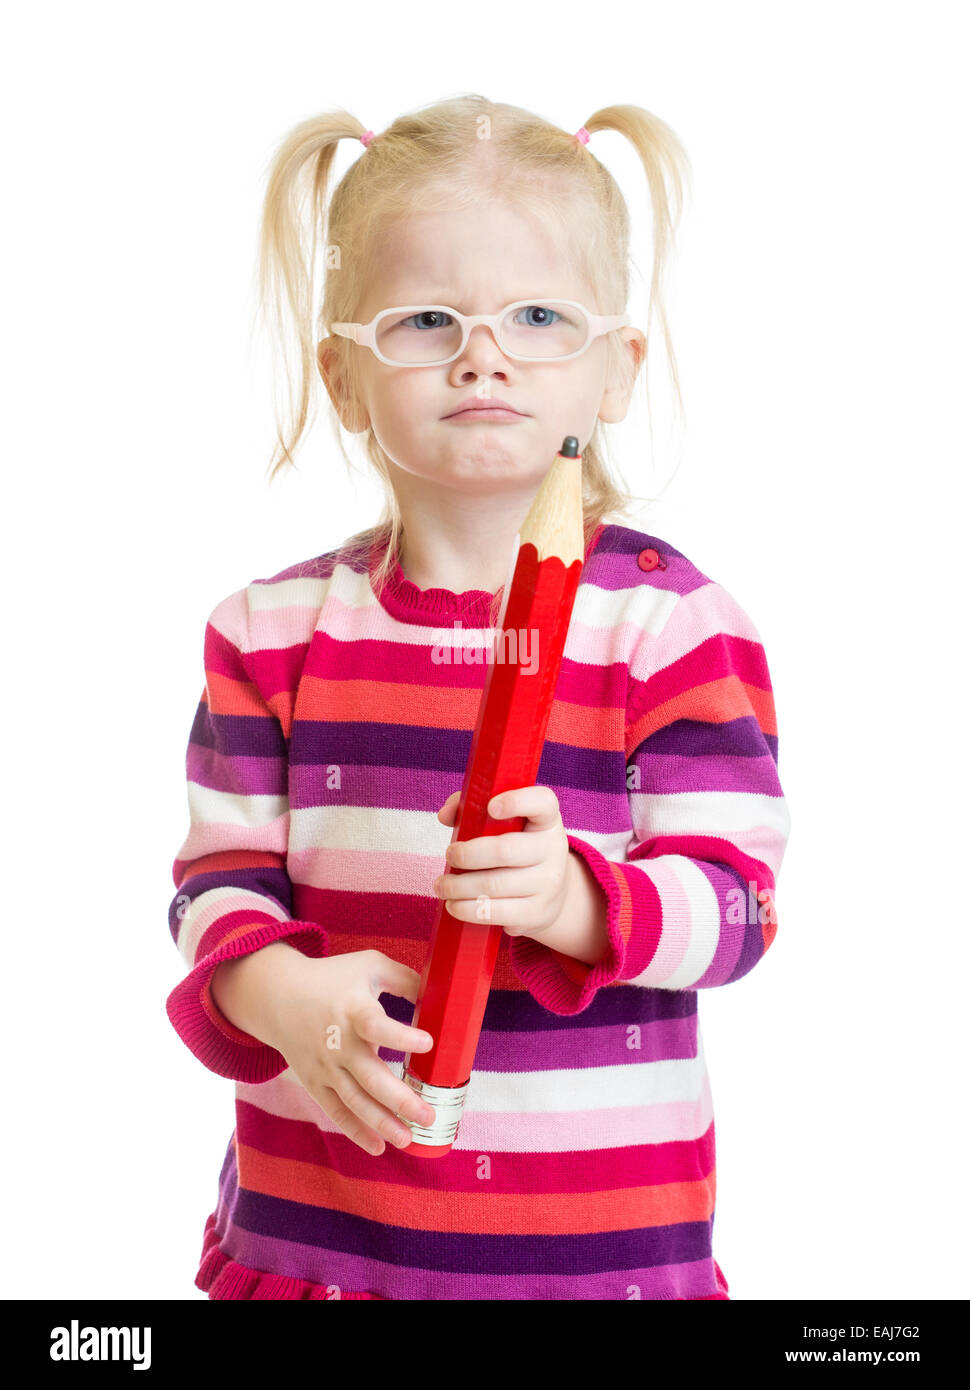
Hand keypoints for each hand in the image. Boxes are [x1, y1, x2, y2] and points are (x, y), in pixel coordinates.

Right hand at [215, 947, 437, 1155]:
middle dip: (400, 1100)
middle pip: (370, 1077)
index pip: (376, 1025)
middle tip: (429, 1115)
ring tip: (408, 1138)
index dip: (401, 1035)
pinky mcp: (315, 1082)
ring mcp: (325, 1067)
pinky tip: (378, 1147)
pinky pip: (336, 1111)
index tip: (427, 1043)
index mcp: (353, 1010)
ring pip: (354, 1101)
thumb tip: (440, 998)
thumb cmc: (331, 978)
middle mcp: (338, 1042)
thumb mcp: (368, 965)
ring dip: (382, 1123)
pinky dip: (355, 1131)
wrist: (276, 996)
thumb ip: (405, 979)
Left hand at [433, 785, 570, 940]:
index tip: (491, 807)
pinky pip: (495, 913)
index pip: (542, 802)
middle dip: (467, 854)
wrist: (552, 894)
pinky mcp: (536, 913)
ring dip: (459, 886)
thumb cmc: (516, 848)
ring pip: (495, 885)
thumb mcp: (504, 825)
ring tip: (442, 885)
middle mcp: (553, 850)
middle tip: (450, 855)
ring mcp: (548, 884)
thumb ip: (472, 809)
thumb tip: (445, 815)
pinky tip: (454, 905)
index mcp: (546, 820)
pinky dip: (467, 910)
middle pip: (506, 850)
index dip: (517, 801)